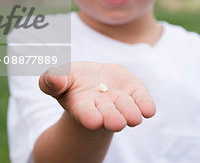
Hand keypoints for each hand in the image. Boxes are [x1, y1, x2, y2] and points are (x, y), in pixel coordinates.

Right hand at [39, 62, 155, 131]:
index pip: (85, 113)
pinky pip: (142, 101)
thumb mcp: (59, 77)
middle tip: (117, 123)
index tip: (93, 122)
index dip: (89, 117)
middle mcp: (103, 108)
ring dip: (130, 113)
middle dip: (112, 118)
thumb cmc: (71, 81)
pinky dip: (145, 105)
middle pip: (108, 115)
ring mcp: (121, 101)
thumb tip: (52, 78)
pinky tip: (148, 110)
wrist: (95, 81)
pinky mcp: (135, 93)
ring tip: (133, 118)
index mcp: (82, 106)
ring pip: (127, 109)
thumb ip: (52, 80)